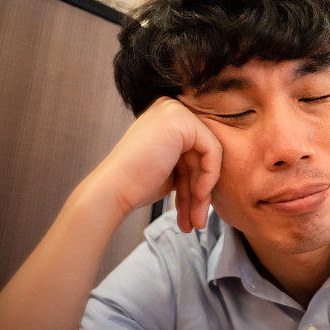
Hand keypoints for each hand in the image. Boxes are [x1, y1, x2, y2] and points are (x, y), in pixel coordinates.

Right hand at [92, 96, 222, 231]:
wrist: (112, 190)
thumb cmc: (136, 184)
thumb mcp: (172, 169)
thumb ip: (192, 162)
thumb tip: (217, 171)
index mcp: (166, 118)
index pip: (196, 150)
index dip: (197, 182)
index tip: (194, 209)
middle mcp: (170, 108)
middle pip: (201, 154)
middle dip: (200, 191)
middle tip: (198, 221)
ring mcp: (175, 111)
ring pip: (208, 156)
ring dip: (202, 193)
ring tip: (196, 221)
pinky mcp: (181, 120)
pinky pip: (212, 150)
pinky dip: (209, 176)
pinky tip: (198, 196)